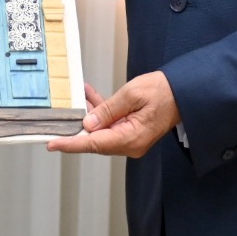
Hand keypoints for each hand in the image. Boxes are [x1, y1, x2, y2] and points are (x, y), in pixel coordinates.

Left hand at [48, 72, 180, 157]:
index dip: (71, 144)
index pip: (94, 144)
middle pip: (95, 140)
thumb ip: (108, 110)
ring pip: (101, 131)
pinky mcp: (132, 132)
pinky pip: (110, 125)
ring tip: (79, 95)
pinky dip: (101, 112)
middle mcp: (130, 144)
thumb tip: (88, 124)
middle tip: (58, 118)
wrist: (184, 92)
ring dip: (89, 115)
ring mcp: (131, 139)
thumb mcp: (132, 95)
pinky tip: (91, 96)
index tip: (53, 143)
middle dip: (77, 127)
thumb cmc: (163, 91)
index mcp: (131, 138)